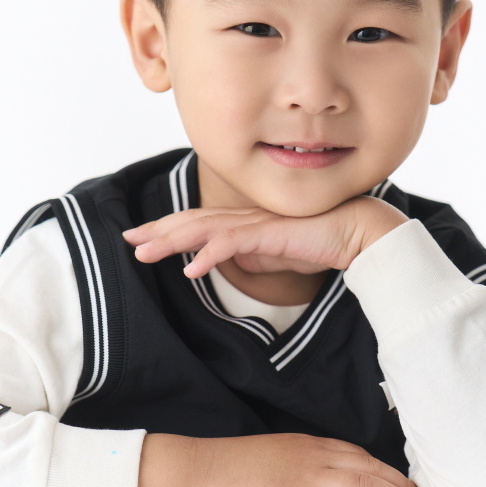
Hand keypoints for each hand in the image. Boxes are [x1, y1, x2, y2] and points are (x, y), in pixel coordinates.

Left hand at [123, 196, 408, 276]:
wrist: (358, 233)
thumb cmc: (321, 241)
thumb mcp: (279, 255)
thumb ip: (256, 256)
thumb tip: (235, 263)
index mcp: (246, 221)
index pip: (199, 223)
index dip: (168, 229)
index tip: (141, 238)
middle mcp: (246, 217)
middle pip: (192, 221)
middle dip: (157, 230)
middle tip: (127, 239)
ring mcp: (257, 223)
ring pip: (204, 228)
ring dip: (171, 241)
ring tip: (143, 253)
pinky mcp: (271, 233)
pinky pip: (233, 243)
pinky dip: (209, 254)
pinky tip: (191, 269)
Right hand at [137, 432, 427, 486]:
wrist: (199, 470)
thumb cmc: (231, 465)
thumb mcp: (274, 452)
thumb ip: (302, 460)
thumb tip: (327, 474)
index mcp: (305, 444)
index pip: (357, 453)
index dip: (385, 468)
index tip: (404, 480)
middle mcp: (310, 457)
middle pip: (366, 468)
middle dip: (398, 483)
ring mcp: (302, 481)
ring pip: (359, 486)